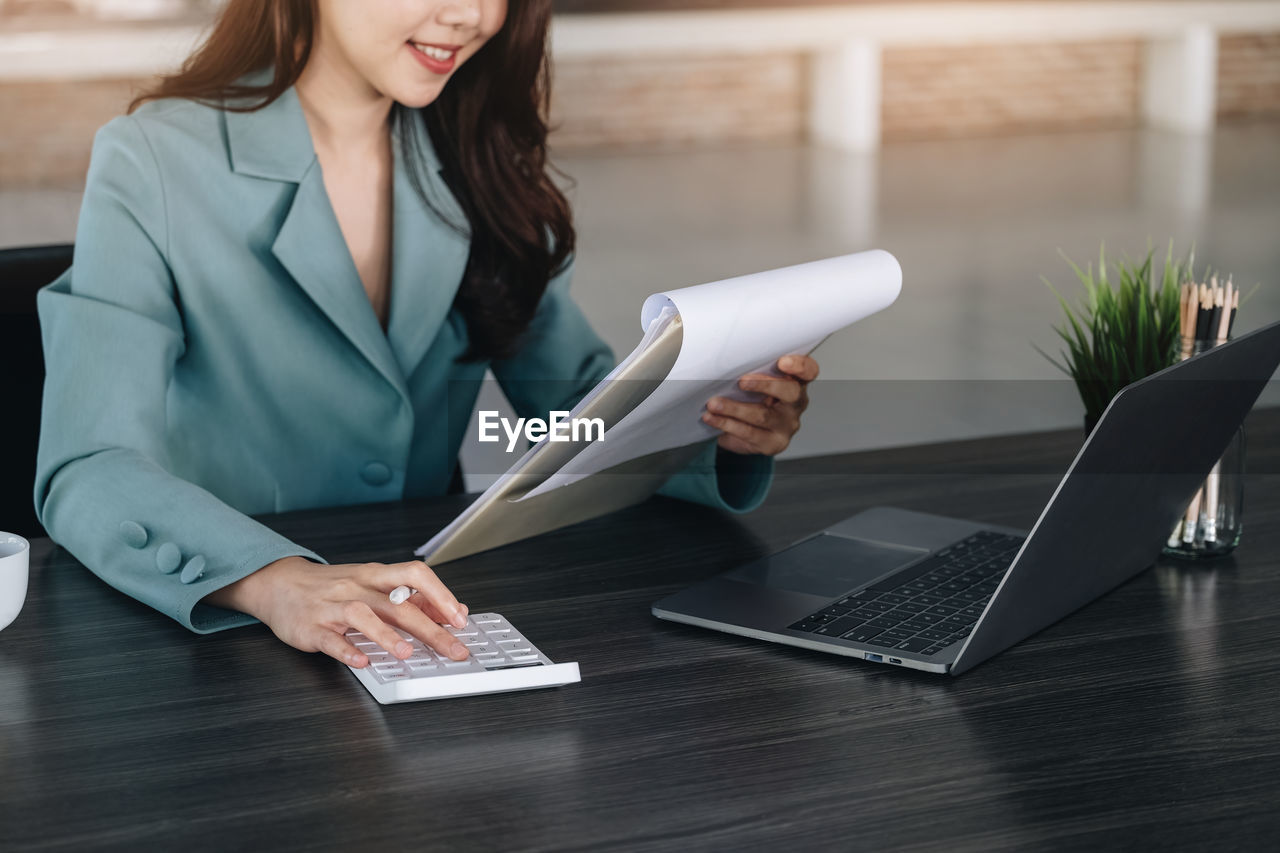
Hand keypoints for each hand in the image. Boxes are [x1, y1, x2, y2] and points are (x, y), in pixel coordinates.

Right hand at [204, 557, 470, 667]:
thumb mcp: (373, 585)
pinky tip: (361, 661)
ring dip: (386, 635)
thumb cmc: (333, 586)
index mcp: (376, 576)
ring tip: (406, 653)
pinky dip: (347, 650)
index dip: (440, 595)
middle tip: (452, 649)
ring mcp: (332, 606)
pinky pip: (330, 639)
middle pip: (397, 603)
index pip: (415, 575)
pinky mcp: (311, 627)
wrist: (280, 583)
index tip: (459, 618)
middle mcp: (357, 587)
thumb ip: (412, 598)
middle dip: (429, 628)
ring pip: (362, 615)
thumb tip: (454, 610)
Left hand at [701, 354, 817, 455]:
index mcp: (796, 382)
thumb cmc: (750, 398)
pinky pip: (749, 433)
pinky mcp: (772, 443)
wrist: (742, 431)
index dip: (800, 366)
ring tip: (714, 404)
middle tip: (741, 382)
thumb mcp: (754, 380)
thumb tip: (725, 362)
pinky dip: (727, 424)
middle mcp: (795, 404)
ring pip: (763, 415)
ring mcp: (786, 426)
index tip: (782, 362)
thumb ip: (752, 370)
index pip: (808, 371)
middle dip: (765, 385)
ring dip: (734, 408)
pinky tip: (712, 419)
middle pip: (791, 392)